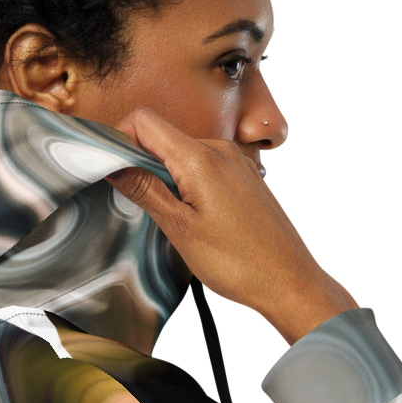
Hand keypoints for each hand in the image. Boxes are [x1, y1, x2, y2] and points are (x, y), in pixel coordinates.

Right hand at [108, 107, 356, 344]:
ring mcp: (236, 162)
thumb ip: (144, 190)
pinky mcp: (244, 177)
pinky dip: (189, 184)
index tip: (112, 168)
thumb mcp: (180, 228)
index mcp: (199, 157)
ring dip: (167, 177)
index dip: (119, 137)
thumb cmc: (239, 262)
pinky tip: (196, 218)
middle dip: (142, 163)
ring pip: (183, 154)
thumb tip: (113, 165)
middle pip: (163, 136)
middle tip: (138, 203)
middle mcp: (220, 149)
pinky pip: (205, 167)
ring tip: (172, 218)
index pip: (144, 120)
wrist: (289, 282)